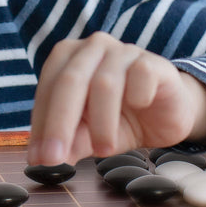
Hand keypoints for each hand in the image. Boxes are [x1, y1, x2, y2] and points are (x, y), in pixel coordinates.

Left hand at [27, 32, 205, 165]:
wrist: (167, 114)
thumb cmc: (120, 118)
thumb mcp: (90, 134)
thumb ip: (69, 141)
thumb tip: (43, 159)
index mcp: (67, 57)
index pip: (47, 89)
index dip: (41, 124)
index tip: (38, 158)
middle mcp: (92, 47)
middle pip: (69, 81)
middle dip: (59, 123)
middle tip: (54, 158)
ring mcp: (122, 51)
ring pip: (104, 84)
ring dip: (101, 122)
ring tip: (103, 150)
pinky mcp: (152, 62)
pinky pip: (140, 76)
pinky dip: (137, 96)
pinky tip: (139, 108)